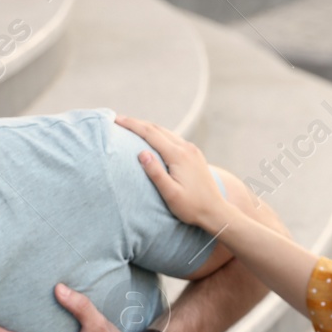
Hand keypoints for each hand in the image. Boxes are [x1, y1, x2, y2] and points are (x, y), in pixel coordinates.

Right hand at [114, 113, 232, 231]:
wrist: (216, 212)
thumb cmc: (192, 207)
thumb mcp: (171, 194)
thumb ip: (156, 173)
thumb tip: (141, 153)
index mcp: (178, 155)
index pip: (150, 133)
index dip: (132, 125)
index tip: (115, 119)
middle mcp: (186, 148)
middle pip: (157, 129)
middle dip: (137, 123)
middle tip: (119, 120)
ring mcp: (192, 150)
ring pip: (166, 132)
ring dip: (148, 127)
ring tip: (132, 127)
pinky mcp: (195, 155)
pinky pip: (174, 139)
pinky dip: (159, 135)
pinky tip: (153, 139)